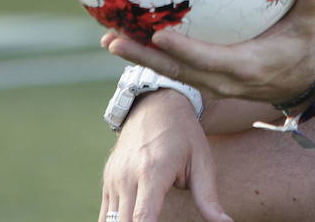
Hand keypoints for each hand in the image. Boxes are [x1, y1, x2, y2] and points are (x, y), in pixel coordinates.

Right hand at [100, 89, 230, 221]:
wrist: (156, 105)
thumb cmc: (184, 134)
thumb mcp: (201, 161)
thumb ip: (209, 197)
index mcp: (152, 171)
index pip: (143, 216)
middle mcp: (127, 176)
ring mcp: (114, 179)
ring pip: (111, 221)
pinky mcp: (108, 181)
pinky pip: (106, 214)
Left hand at [103, 0, 314, 107]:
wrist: (296, 83)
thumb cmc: (299, 50)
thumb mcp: (308, 28)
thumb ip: (312, 2)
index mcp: (242, 67)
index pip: (207, 60)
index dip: (183, 50)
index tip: (159, 35)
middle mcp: (220, 79)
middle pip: (175, 70)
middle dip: (143, 57)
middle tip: (113, 40)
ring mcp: (209, 81)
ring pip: (168, 71)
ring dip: (139, 57)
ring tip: (110, 39)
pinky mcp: (204, 78)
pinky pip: (173, 67)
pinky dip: (150, 55)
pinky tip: (130, 38)